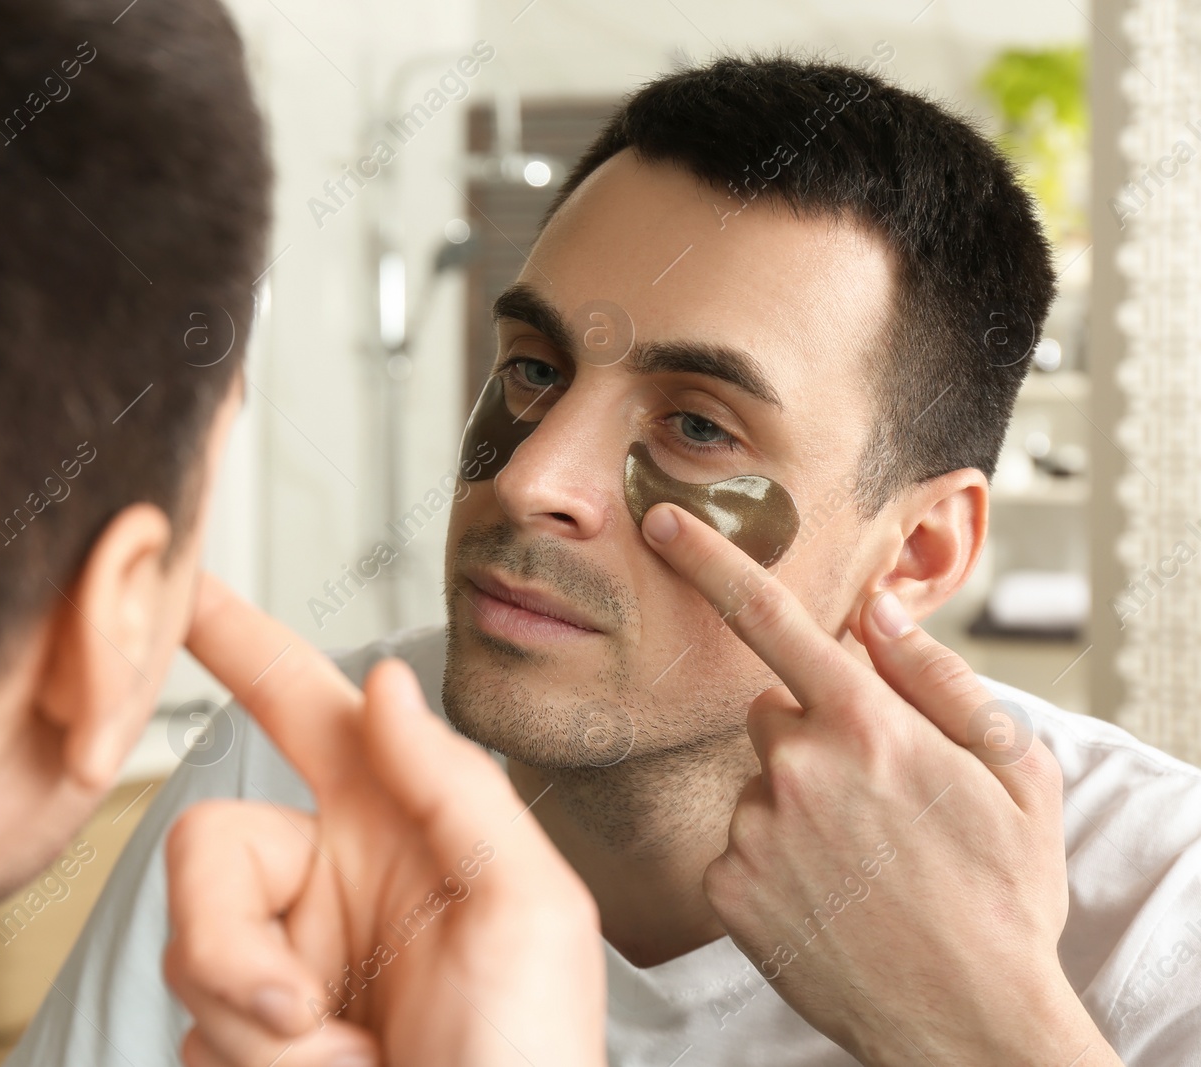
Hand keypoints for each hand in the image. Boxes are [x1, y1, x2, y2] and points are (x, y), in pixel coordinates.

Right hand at [162, 573, 606, 1066]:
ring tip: (344, 1063)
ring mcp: (284, 963)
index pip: (300, 706)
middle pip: (203, 847)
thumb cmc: (532, 1060)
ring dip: (254, 1028)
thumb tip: (386, 684)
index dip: (237, 641)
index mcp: (395, 825)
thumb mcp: (526, 909)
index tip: (179, 588)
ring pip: (186, 951)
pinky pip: (191, 1032)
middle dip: (226, 944)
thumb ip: (454, 784)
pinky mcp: (250, 1039)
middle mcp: (328, 881)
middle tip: (294, 1016)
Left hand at [640, 504, 1121, 1066]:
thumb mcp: (1014, 774)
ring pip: (760, 781)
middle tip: (875, 798)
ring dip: (796, 803)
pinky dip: (773, 860)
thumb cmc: (1002, 895)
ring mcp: (754, 830)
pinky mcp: (726, 886)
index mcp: (865, 725)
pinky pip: (739, 843)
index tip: (661, 521)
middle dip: (812, 735)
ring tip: (860, 861)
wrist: (970, 1022)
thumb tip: (878, 612)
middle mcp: (795, 768)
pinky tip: (826, 895)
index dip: (710, 560)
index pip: (771, 618)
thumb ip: (938, 680)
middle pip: (771, 711)